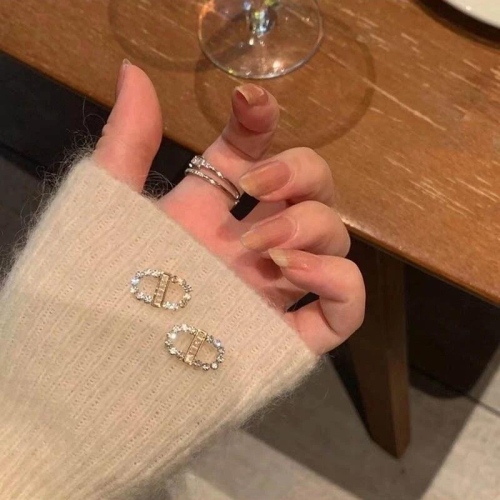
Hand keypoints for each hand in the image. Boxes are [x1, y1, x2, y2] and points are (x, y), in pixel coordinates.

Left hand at [94, 61, 364, 354]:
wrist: (105, 366)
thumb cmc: (106, 285)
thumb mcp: (111, 205)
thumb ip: (129, 142)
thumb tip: (133, 72)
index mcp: (213, 213)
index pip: (257, 155)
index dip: (263, 123)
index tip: (249, 105)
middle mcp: (254, 244)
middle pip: (314, 189)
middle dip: (297, 171)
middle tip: (256, 186)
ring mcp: (279, 289)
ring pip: (336, 238)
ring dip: (309, 224)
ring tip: (261, 244)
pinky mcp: (293, 335)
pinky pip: (349, 305)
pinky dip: (339, 280)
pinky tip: (293, 270)